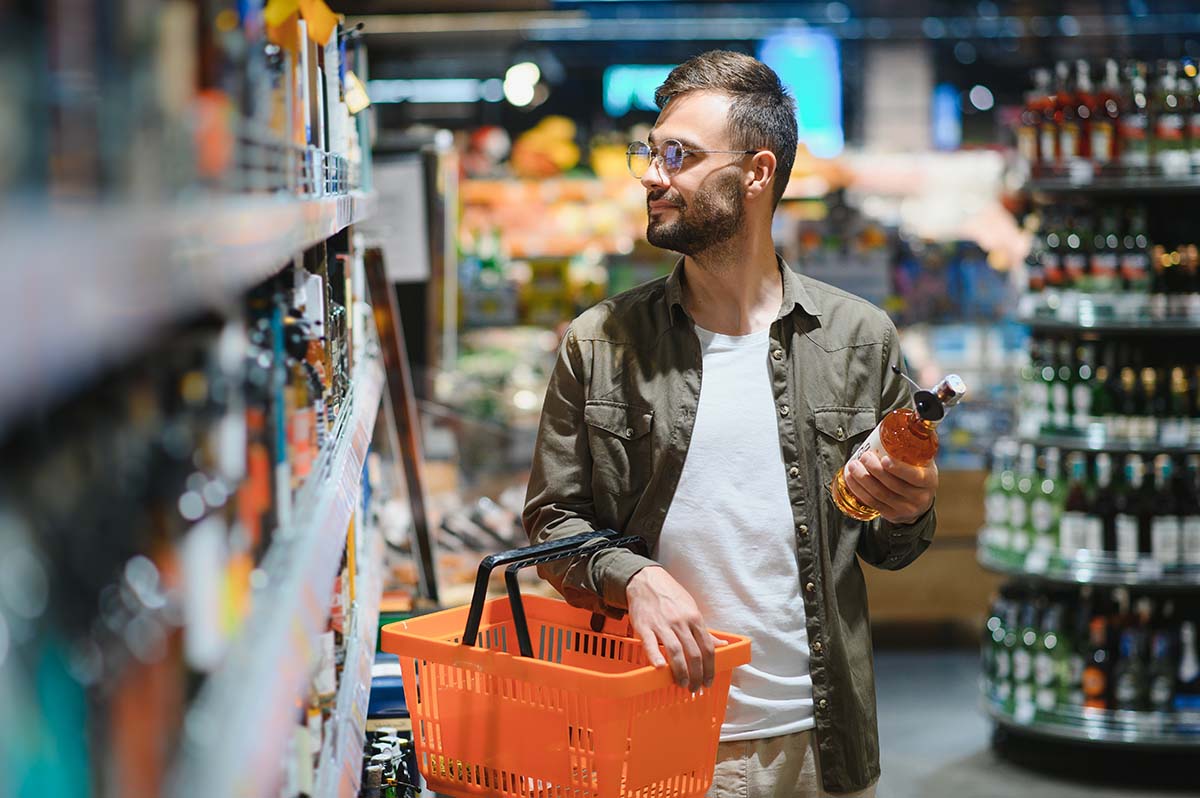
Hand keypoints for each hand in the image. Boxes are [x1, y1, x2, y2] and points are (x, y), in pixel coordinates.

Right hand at [624, 566, 719, 690]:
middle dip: (697, 675)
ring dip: (681, 671)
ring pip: (676, 651)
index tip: (709, 681)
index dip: (710, 668)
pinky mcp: (644, 626)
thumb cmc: (670, 596)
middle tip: (695, 688)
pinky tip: (660, 668)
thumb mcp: (692, 609)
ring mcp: (662, 624)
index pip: (707, 648)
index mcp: (694, 618)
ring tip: (683, 684)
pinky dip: (655, 656)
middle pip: (694, 653)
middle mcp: (680, 622)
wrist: (646, 581)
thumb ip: (704, 630)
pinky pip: (650, 643)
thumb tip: (723, 645)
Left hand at [843, 450, 936, 524]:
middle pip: (893, 485)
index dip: (899, 469)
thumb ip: (918, 442)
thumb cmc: (918, 472)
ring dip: (862, 480)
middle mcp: (919, 498)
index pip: (915, 476)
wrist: (919, 500)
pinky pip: (872, 503)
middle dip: (874, 471)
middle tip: (863, 457)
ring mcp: (905, 509)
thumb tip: (913, 416)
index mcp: (929, 480)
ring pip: (880, 495)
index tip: (884, 459)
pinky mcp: (891, 515)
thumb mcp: (924, 460)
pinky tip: (850, 478)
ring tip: (852, 465)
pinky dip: (859, 490)